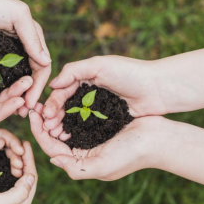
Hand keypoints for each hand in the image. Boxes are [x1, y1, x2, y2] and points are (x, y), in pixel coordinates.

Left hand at [0, 0, 51, 111]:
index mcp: (31, 40)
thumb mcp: (16, 15)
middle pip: (29, 78)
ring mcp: (5, 56)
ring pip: (14, 81)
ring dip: (14, 96)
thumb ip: (32, 37)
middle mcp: (21, 49)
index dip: (38, 87)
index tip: (31, 103)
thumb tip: (47, 62)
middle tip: (22, 112)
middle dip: (27, 96)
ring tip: (9, 110)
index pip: (41, 68)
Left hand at [0, 129, 25, 203]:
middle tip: (20, 164)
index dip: (13, 141)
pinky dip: (12, 166)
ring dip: (16, 159)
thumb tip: (2, 142)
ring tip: (19, 170)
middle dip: (16, 151)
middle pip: (6, 143)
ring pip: (7, 153)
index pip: (1, 134)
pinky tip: (16, 173)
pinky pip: (5, 162)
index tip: (21, 152)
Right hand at [0, 142, 36, 203]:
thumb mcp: (2, 203)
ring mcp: (9, 199)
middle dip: (25, 158)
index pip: (32, 177)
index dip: (30, 159)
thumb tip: (32, 176)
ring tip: (13, 149)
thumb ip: (21, 191)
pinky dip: (8, 165)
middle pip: (27, 175)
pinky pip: (9, 177)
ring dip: (17, 161)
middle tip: (20, 143)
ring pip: (19, 175)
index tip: (25, 143)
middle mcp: (18, 202)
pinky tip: (5, 157)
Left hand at [30, 104, 164, 180]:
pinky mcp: (98, 125)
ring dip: (53, 116)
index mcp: (81, 163)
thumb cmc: (132, 154)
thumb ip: (75, 168)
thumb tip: (52, 160)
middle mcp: (83, 152)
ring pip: (64, 127)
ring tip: (44, 102)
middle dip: (43, 123)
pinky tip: (62, 100)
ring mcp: (90, 138)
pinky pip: (77, 118)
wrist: (158, 138)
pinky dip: (67, 111)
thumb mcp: (102, 167)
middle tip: (34, 106)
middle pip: (55, 138)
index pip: (53, 149)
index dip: (39, 133)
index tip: (31, 115)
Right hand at [43, 56, 166, 131]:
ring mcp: (97, 108)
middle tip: (47, 128)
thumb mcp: (100, 65)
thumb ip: (74, 70)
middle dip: (54, 117)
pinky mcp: (106, 120)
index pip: (62, 91)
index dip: (52, 102)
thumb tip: (52, 84)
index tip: (45, 114)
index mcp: (84, 79)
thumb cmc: (130, 73)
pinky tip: (69, 138)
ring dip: (63, 125)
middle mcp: (88, 93)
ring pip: (74, 118)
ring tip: (55, 135)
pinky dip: (77, 131)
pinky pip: (87, 126)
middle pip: (65, 106)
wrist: (158, 89)